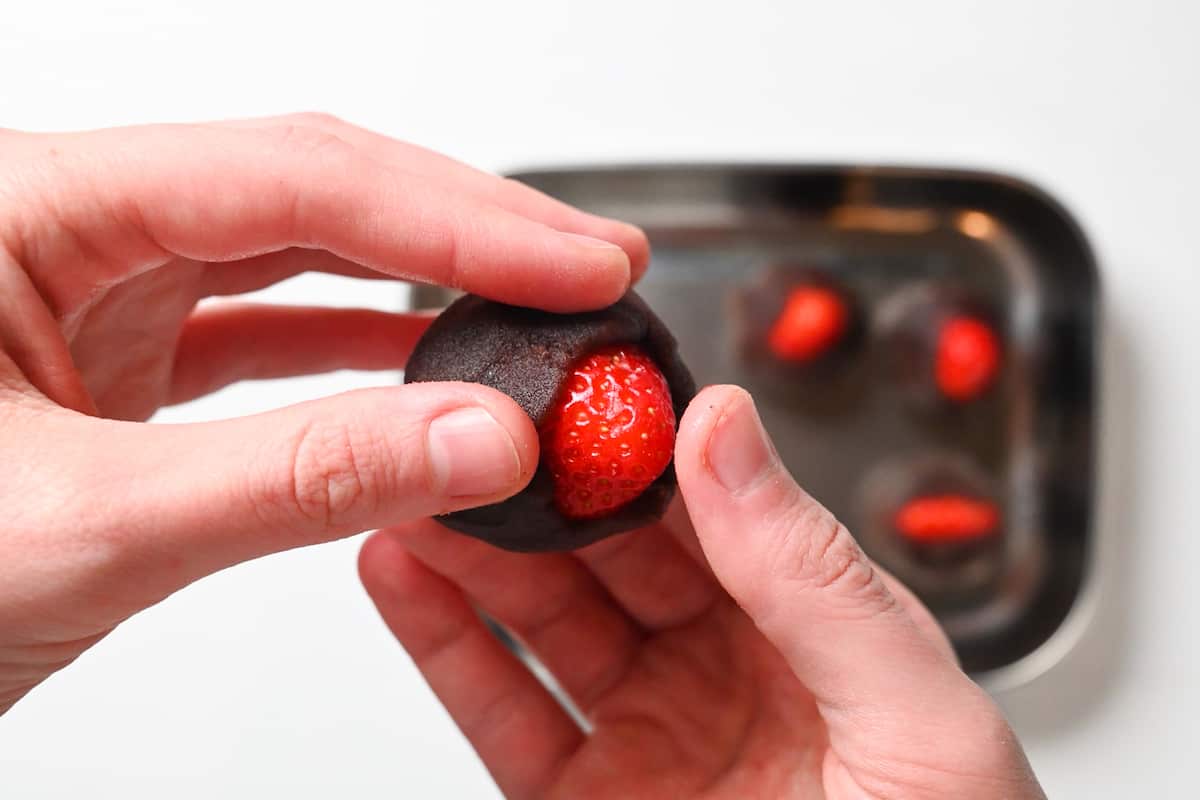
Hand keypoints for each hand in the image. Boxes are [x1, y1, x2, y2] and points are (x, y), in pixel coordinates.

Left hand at [0, 114, 647, 712]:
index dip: (456, 216)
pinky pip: (264, 330)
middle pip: (310, 190)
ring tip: (533, 306)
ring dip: (421, 282)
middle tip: (588, 266)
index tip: (577, 257)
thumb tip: (479, 441)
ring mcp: (94, 294)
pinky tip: (428, 367)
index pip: (290, 178)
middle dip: (462, 229)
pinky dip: (359, 350)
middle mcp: (66, 230)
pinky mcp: (115, 361)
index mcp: (25, 210)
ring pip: (296, 254)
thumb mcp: (85, 528)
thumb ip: (300, 478)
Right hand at [360, 386, 1045, 798]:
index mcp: (815, 627)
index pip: (710, 508)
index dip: (638, 446)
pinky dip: (445, 646)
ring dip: (475, 552)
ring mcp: (651, 734)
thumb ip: (816, 572)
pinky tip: (404, 577)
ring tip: (416, 482)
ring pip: (544, 621)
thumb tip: (728, 429)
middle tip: (469, 426)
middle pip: (611, 554)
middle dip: (539, 489)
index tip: (574, 396)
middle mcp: (725, 669)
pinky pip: (504, 716)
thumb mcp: (913, 716)